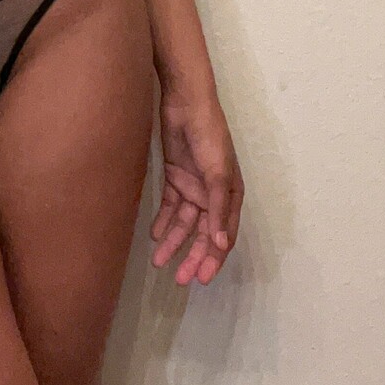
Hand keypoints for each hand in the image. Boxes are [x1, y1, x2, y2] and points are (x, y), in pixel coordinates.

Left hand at [151, 82, 242, 284]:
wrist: (186, 104)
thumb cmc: (209, 137)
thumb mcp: (217, 174)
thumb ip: (218, 209)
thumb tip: (222, 244)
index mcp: (230, 195)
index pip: (224, 235)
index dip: (214, 258)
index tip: (201, 279)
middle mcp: (213, 195)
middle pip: (204, 234)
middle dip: (193, 256)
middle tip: (179, 280)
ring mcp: (194, 186)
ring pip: (184, 224)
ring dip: (173, 242)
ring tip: (159, 262)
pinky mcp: (176, 177)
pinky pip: (170, 207)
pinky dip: (163, 222)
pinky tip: (154, 236)